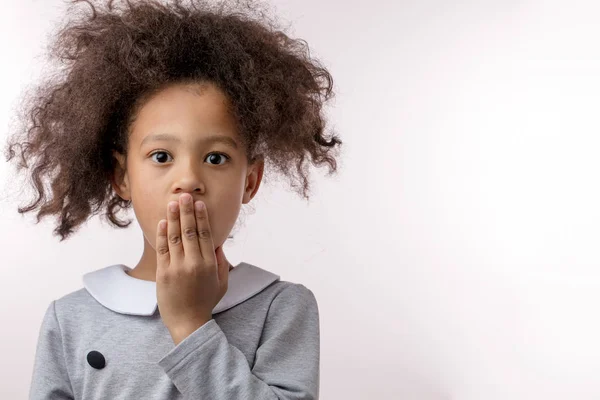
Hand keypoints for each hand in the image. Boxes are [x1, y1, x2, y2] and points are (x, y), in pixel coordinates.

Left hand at [155, 193, 229, 344]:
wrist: (188, 322)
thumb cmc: (206, 302)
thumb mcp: (222, 283)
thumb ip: (221, 262)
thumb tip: (218, 243)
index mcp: (209, 264)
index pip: (205, 235)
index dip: (201, 218)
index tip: (199, 204)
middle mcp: (194, 263)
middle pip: (189, 231)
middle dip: (187, 212)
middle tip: (185, 196)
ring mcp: (177, 268)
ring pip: (174, 237)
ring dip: (173, 218)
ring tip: (172, 203)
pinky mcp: (163, 273)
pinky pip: (162, 250)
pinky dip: (162, 235)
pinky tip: (163, 223)